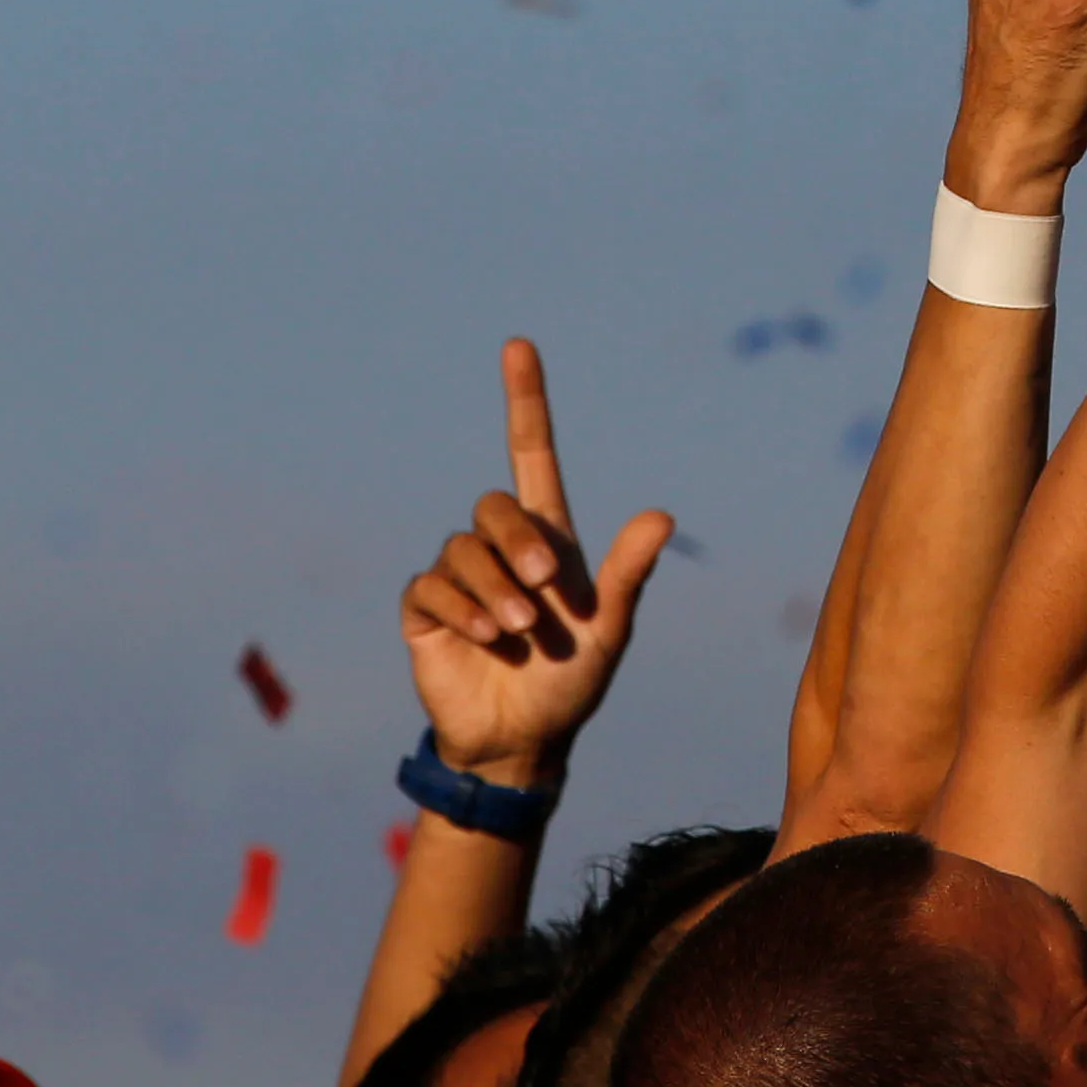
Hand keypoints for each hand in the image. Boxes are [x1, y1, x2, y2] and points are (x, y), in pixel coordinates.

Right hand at [397, 342, 675, 789]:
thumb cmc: (572, 681)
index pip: (533, 452)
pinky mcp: (425, 611)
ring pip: (464, 550)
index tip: (517, 346)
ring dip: (495, 590)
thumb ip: (629, 575)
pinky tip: (488, 638)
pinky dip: (462, 608)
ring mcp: (459, 577)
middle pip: (494, 504)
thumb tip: (662, 515)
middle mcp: (501, 548)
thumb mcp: (609, 630)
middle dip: (519, 544)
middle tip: (547, 593)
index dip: (526, 400)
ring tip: (520, 633)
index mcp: (549, 539)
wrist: (524, 739)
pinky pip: (430, 587)